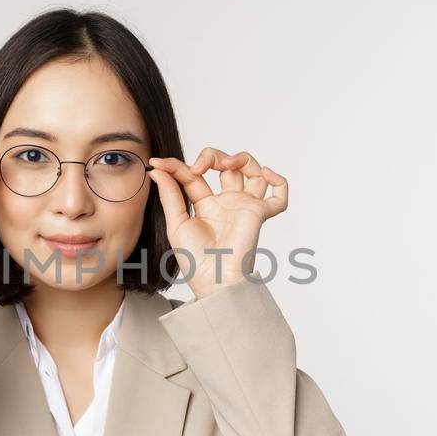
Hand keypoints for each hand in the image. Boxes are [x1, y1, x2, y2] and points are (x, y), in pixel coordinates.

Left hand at [147, 148, 288, 298]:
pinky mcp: (259, 213)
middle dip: (212, 156)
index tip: (158, 162)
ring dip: (241, 158)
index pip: (194, 175)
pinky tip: (266, 173)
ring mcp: (244, 206)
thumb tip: (157, 169)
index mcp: (205, 205)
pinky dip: (279, 182)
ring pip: (252, 171)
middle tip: (199, 166)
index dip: (176, 166)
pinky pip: (279, 196)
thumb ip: (169, 194)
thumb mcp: (175, 223)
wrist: (213, 279)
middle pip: (226, 166)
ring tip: (226, 164)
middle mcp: (226, 202)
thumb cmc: (195, 260)